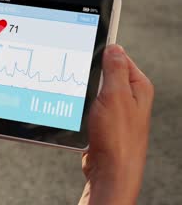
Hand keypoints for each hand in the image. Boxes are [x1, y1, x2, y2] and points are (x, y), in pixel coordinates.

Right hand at [79, 45, 153, 204]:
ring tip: (84, 104)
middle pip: (104, 73)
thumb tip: (113, 48)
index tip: (86, 51)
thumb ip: (115, 69)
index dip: (102, 53)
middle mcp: (129, 97)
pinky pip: (89, 105)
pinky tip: (80, 113)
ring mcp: (116, 110)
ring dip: (84, 93)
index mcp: (137, 86)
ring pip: (94, 90)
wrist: (110, 170)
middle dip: (90, 76)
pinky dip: (82, 106)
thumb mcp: (115, 95)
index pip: (119, 57)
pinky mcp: (103, 121)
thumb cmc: (118, 138)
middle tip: (84, 83)